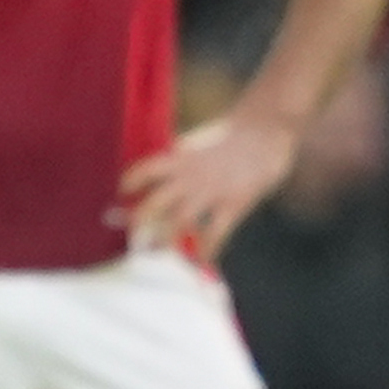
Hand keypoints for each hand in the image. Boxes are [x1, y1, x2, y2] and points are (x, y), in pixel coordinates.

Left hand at [118, 111, 301, 260]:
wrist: (267, 127)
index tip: (120, 194)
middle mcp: (190, 175)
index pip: (145, 169)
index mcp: (180, 157)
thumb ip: (182, 161)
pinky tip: (202, 261)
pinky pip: (215, 233)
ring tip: (158, 255)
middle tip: (132, 238)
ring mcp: (211, 191)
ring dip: (167, 241)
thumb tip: (163, 175)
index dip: (130, 182)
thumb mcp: (200, 144)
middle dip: (140, 222)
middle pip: (155, 202)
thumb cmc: (234, 137)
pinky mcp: (234, 203)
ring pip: (180, 221)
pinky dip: (206, 250)